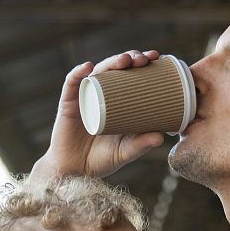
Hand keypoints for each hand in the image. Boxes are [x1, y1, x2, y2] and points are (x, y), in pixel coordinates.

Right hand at [28, 50, 167, 183]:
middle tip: (143, 59)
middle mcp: (102, 94)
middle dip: (130, 58)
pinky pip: (72, 84)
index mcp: (118, 101)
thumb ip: (141, 145)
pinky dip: (78, 73)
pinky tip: (87, 67)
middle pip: (116, 68)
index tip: (156, 58)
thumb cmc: (101, 160)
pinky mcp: (69, 103)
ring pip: (97, 72)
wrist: (74, 172)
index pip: (132, 75)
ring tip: (124, 60)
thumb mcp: (125, 152)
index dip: (143, 63)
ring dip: (110, 61)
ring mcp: (85, 96)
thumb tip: (161, 137)